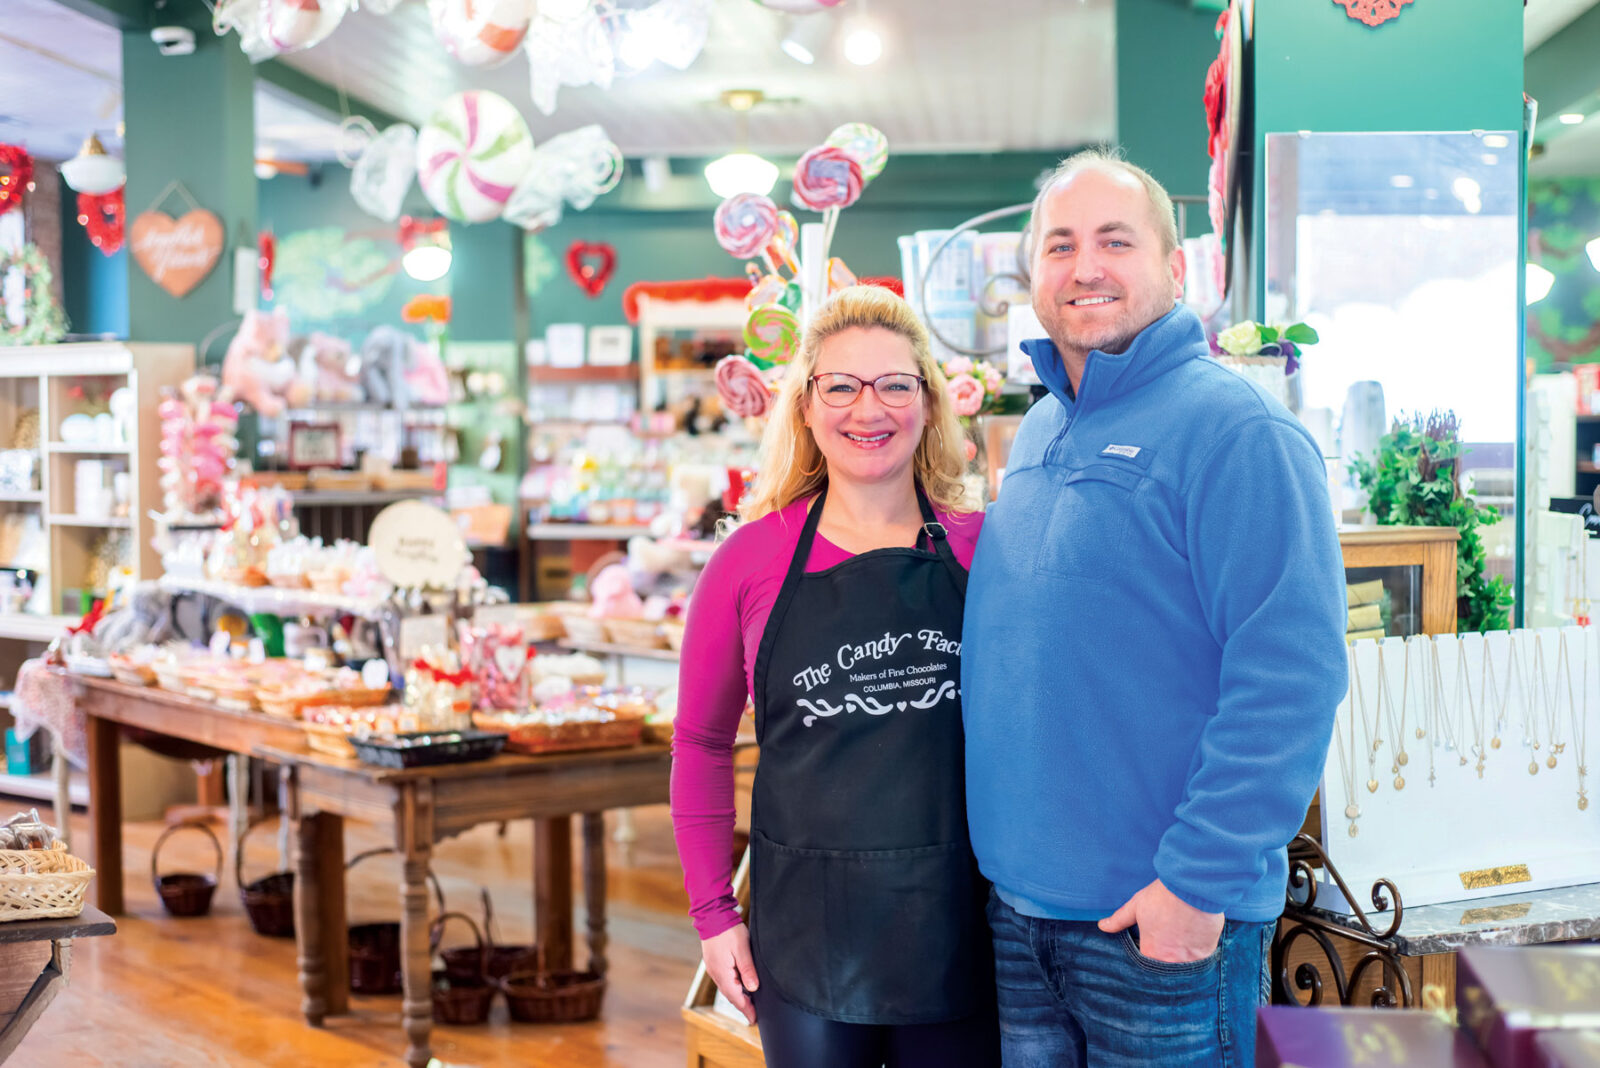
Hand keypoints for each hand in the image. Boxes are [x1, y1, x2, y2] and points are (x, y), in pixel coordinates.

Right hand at [701, 924, 758, 1024]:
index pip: (736, 998)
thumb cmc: (728, 930)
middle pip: (730, 995)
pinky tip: (740, 985)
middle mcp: (715, 973)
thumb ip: (748, 970)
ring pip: (727, 988)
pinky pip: (724, 979)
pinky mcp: (714, 962)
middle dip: (743, 1005)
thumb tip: (753, 988)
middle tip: (754, 1014)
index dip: (746, 1009)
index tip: (754, 1019)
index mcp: (722, 973)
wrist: (712, 914)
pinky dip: (733, 986)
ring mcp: (713, 968)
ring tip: (749, 1002)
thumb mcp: (742, 949)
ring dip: (738, 996)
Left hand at [1098, 878, 1223, 963]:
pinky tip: (1194, 942)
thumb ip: (1119, 920)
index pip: (1145, 966)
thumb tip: (1103, 926)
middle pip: (1165, 970)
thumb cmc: (1162, 897)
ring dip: (1181, 959)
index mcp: (1151, 953)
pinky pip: (1200, 961)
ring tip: (1181, 943)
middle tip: (1168, 946)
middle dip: (1165, 962)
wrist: (1192, 888)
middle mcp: (1170, 962)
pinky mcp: (1207, 953)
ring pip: (1184, 967)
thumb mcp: (1136, 906)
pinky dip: (1197, 954)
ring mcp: (1190, 960)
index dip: (1147, 958)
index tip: (1150, 950)